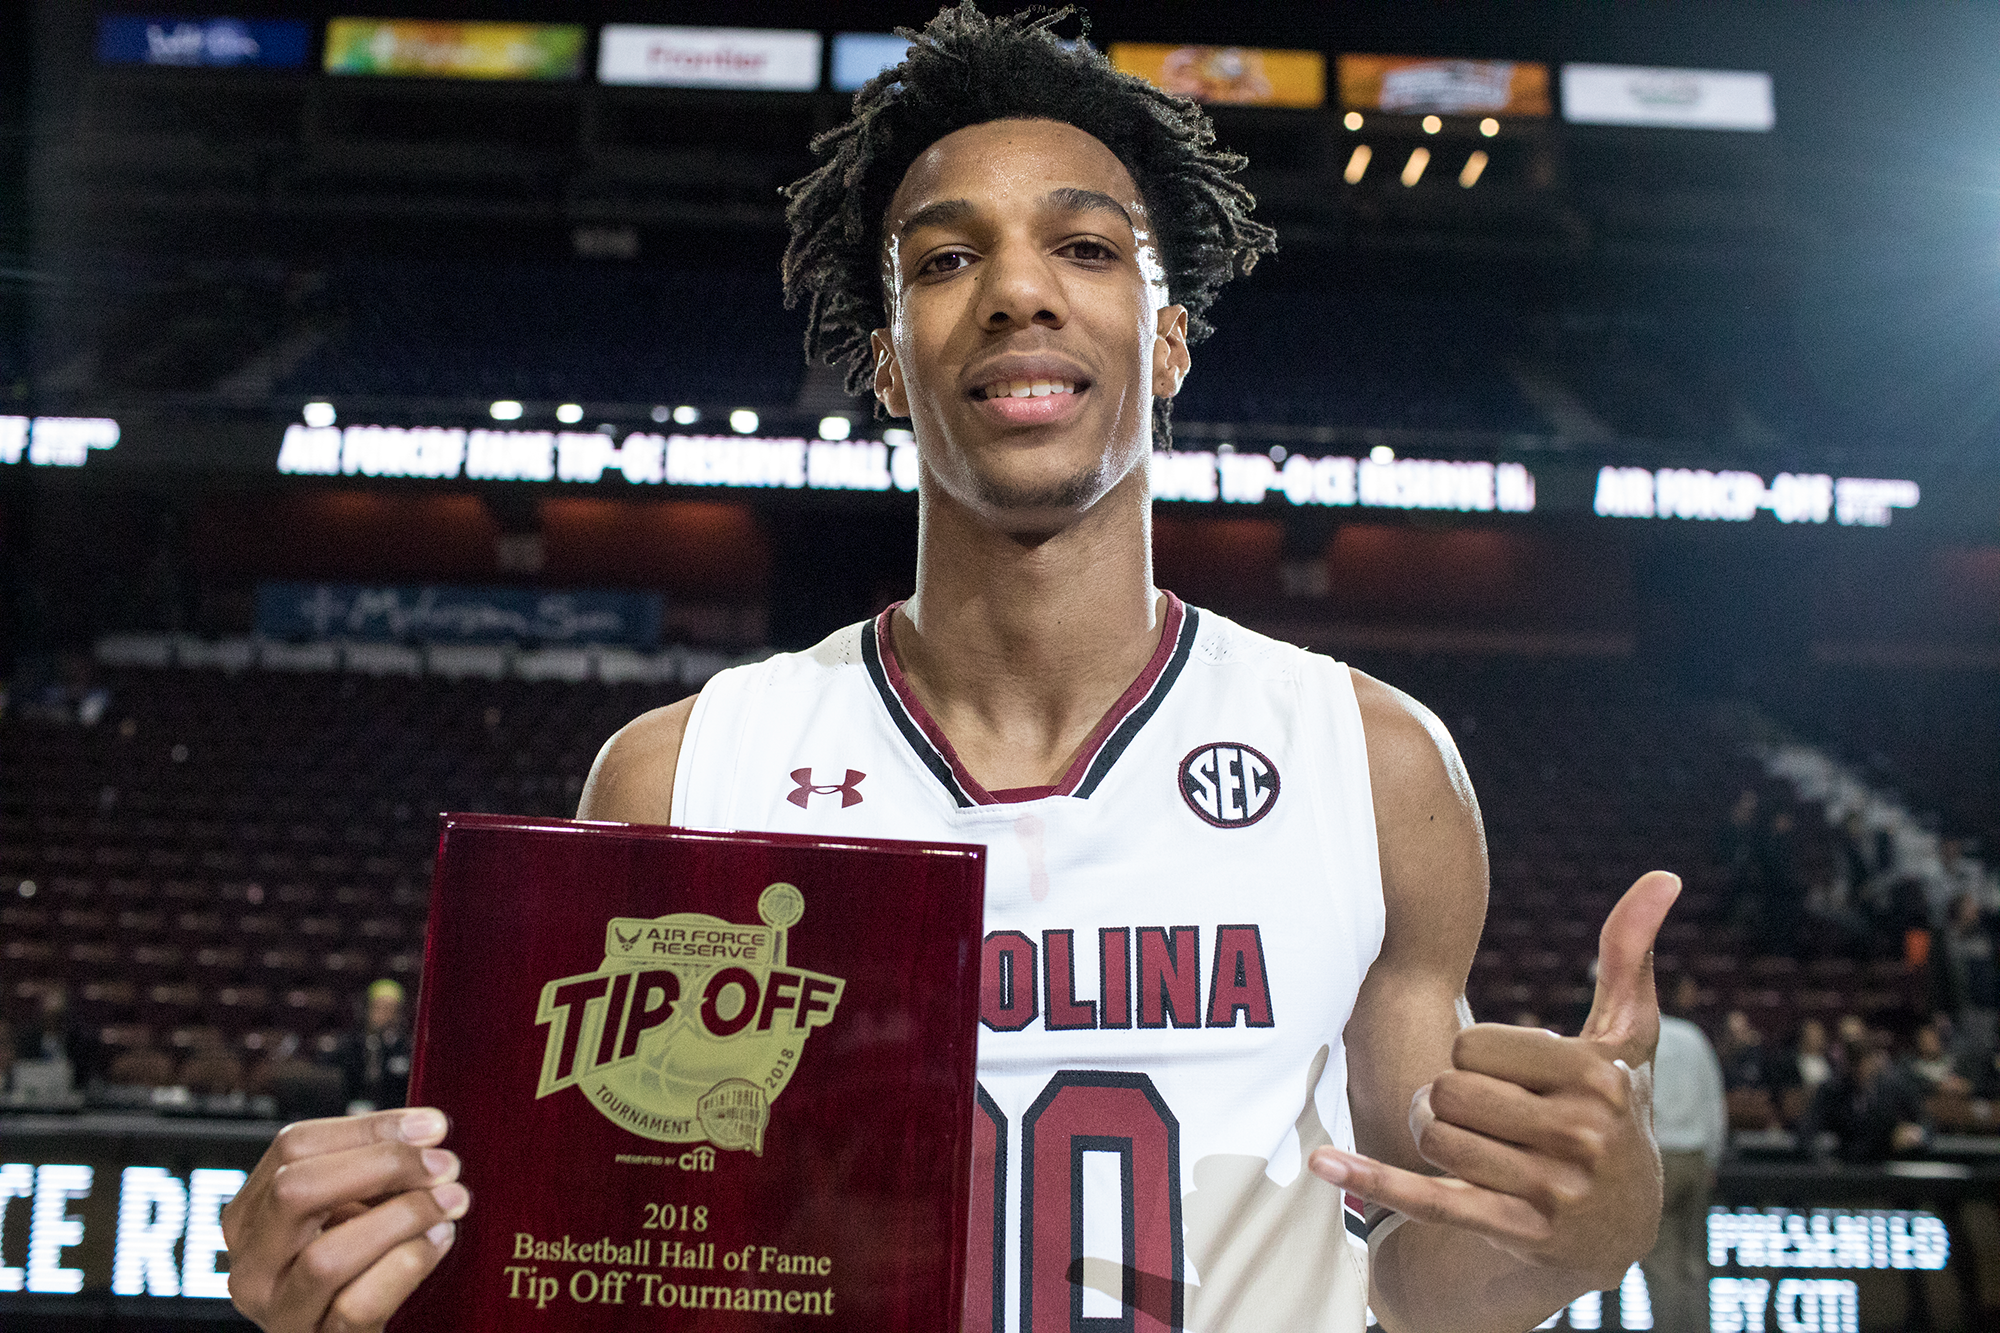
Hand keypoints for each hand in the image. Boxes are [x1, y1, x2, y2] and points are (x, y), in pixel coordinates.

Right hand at [221, 1108, 469, 1331]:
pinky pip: (356, 1307)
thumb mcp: (346, 1211)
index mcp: (251, 1215)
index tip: (431, 1126)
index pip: (293, 1147)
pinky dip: (407, 1266)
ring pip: (324, 1257)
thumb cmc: (356, 1264)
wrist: (351, 1332)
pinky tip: (438, 1241)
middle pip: (294, 1191)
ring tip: (451, 1202)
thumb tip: (425, 1132)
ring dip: (402, 1217)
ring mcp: (280, 1312)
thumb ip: (370, 1171)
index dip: (368, 1128)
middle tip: (444, 1164)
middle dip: (382, 1166)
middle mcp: (252, 1265)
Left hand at [1310, 871, 1679, 1282]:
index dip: (1473, 1055)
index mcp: (1597, 1078)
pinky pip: (1428, 1201)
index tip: (1501, 1071)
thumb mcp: (1628, 1039)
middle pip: (1447, 1091)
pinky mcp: (1519, 1233)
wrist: (1626, 1226)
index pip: (1475, 1046)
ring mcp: (1552, 1190)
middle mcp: (1580, 1135)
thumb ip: (1630, 955)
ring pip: (1434, 1138)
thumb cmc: (1616, 1110)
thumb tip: (1663, 874)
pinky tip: (1321, 1161)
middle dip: (1441, 1095)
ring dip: (1427, 1134)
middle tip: (1469, 1108)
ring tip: (1458, 1139)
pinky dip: (1371, 1181)